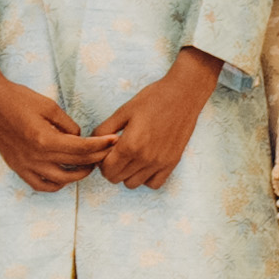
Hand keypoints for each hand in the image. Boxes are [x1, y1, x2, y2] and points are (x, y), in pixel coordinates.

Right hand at [0, 45, 101, 194]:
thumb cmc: (19, 99)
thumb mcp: (49, 106)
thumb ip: (68, 125)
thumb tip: (80, 139)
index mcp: (45, 139)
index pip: (81, 149)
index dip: (101, 146)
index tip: (114, 141)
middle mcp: (35, 157)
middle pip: (74, 165)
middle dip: (95, 159)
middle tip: (106, 153)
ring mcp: (25, 165)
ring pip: (59, 181)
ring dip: (77, 175)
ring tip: (87, 165)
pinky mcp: (17, 167)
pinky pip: (40, 185)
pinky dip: (55, 184)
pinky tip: (64, 175)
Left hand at [71, 49, 221, 190]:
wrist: (184, 94)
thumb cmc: (153, 99)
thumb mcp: (124, 111)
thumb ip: (105, 130)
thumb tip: (94, 143)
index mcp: (130, 145)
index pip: (106, 170)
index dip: (102, 161)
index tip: (107, 150)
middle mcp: (145, 158)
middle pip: (116, 178)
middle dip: (112, 167)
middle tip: (117, 152)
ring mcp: (160, 163)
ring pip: (132, 184)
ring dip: (127, 173)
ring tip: (131, 156)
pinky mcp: (172, 163)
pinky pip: (153, 184)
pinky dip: (146, 177)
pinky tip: (145, 163)